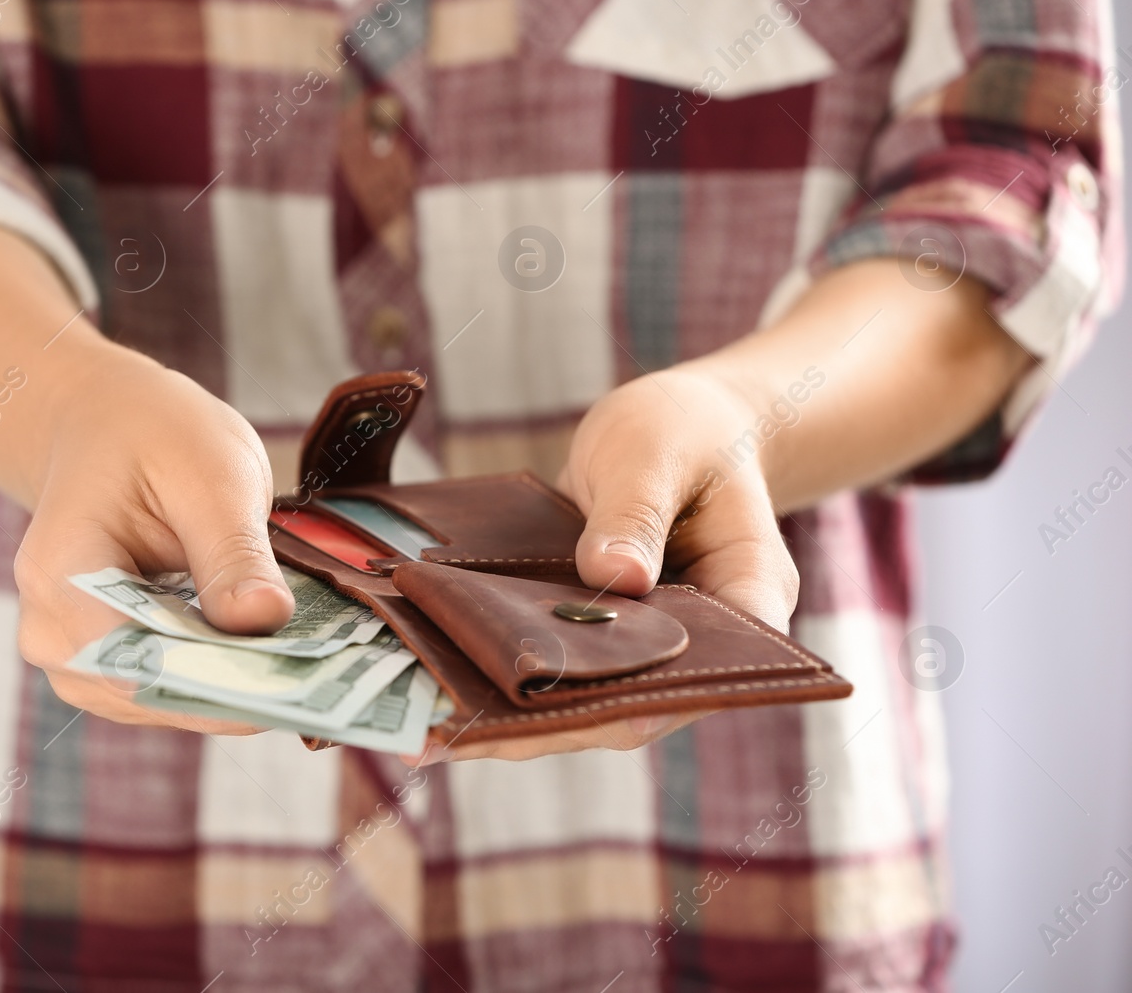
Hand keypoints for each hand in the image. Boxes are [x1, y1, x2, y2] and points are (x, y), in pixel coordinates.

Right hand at [11, 340, 296, 731]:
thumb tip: (265, 619)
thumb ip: (232, 550)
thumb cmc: (152, 437)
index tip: (298, 687)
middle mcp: (52, 632)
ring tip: (309, 671)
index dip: (215, 682)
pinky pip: (169, 688)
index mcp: (61, 574)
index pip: (134, 660)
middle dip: (236, 690)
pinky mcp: (109, 666)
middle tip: (326, 682)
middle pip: (149, 691)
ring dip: (234, 690)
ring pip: (164, 701)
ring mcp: (74, 657)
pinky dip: (222, 677)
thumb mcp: (209, 474)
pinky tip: (274, 659)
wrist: (107, 426)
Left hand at [411, 365, 793, 764]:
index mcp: (745, 598)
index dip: (629, 706)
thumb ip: (637, 513)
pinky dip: (496, 673)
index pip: (705, 674)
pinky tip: (430, 681)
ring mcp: (643, 646)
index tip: (550, 719)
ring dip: (504, 714)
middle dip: (536, 729)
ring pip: (580, 697)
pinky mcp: (596, 634)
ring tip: (419, 733)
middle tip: (444, 740)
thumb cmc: (687, 430)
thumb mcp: (657, 455)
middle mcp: (699, 643)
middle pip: (627, 705)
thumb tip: (615, 578)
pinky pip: (549, 662)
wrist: (682, 424)